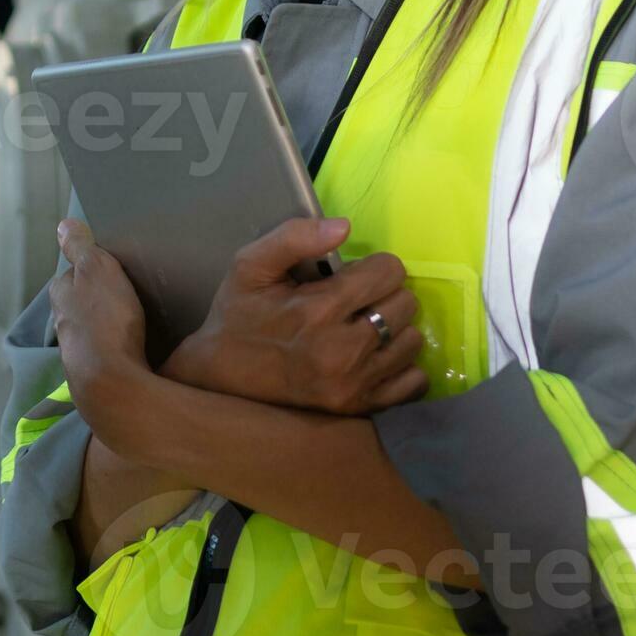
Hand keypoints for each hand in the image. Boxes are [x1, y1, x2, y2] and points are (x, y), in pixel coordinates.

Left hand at [49, 219, 150, 415]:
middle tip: (132, 293)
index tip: (116, 267)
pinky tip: (138, 349)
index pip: (73, 273)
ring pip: (95, 329)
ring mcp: (78, 352)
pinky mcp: (96, 375)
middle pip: (83, 303)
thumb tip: (64, 225)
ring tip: (138, 321)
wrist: (111, 383)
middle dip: (102, 299)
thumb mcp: (96, 269)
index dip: (94, 267)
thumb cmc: (104, 319)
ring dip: (111, 325)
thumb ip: (80, 247)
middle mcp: (63, 323)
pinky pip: (109, 353)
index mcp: (61, 294)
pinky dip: (121, 348)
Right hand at [162, 217, 428, 413]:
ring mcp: (353, 384)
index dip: (374, 267)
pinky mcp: (359, 408)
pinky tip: (374, 357)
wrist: (221, 378)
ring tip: (363, 328)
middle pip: (405, 304)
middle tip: (356, 302)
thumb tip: (344, 227)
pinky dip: (401, 366)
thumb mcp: (251, 265)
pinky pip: (413, 382)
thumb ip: (294, 237)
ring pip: (413, 341)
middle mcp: (343, 350)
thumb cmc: (238, 314)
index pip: (389, 272)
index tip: (353, 275)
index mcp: (319, 309)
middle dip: (385, 295)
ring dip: (394, 330)